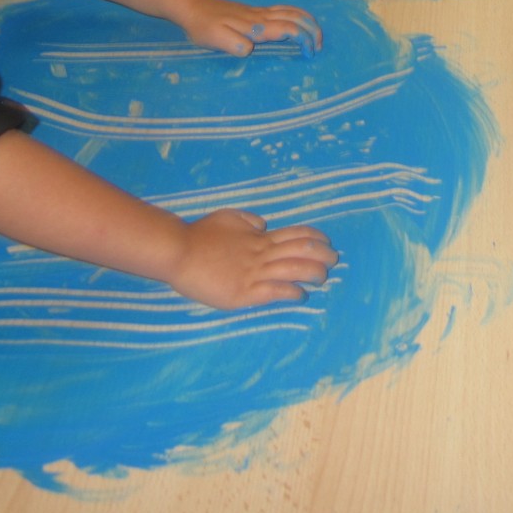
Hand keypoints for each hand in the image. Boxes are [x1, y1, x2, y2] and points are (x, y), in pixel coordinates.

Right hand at [166, 214, 335, 308]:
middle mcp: (261, 253)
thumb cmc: (200, 235)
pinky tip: (300, 296)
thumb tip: (265, 225)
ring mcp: (253, 273)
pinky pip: (275, 291)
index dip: (316, 238)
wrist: (178, 252)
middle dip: (323, 255)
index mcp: (258, 237)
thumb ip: (248, 221)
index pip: (297, 234)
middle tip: (333, 260)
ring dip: (313, 274)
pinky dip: (292, 292)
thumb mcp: (228, 217)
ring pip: (293, 270)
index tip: (326, 243)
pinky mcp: (243, 293)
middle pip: (302, 250)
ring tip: (323, 279)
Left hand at [178, 0, 321, 58]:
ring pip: (291, 11)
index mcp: (256, 26)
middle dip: (312, 30)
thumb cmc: (204, 27)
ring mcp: (259, 12)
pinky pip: (283, 9)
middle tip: (320, 46)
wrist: (194, 7)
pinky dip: (297, 14)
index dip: (303, 39)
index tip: (310, 53)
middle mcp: (261, 17)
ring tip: (316, 33)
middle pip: (295, 18)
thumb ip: (233, 44)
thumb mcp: (215, 39)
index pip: (288, 29)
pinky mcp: (255, 11)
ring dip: (307, 21)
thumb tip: (250, 48)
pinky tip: (299, 21)